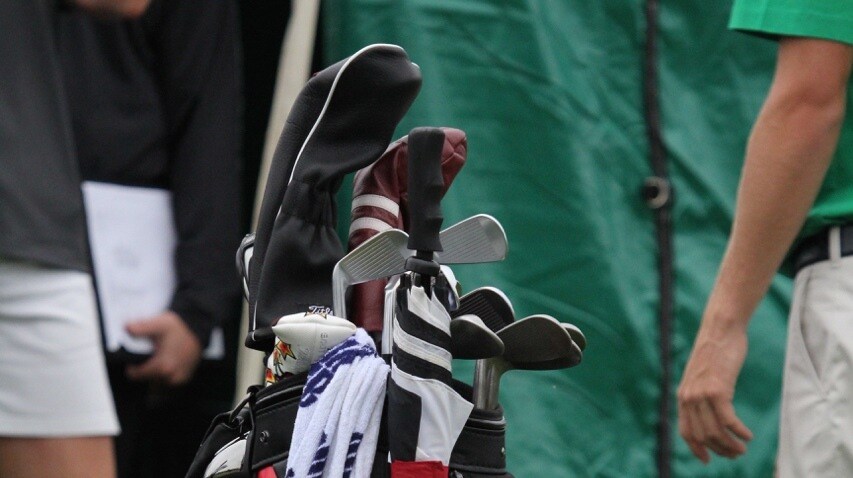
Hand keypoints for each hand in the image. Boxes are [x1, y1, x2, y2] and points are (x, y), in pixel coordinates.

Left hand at [125, 311, 201, 385]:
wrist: (197, 329)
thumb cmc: (179, 328)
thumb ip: (140, 327)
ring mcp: (179, 379)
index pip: (135, 375)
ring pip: (157, 383)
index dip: (131, 367)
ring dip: (154, 374)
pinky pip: (168, 382)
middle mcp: (171, 376)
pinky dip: (165, 376)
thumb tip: (126, 328)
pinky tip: (167, 363)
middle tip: (150, 357)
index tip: (134, 360)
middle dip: (145, 370)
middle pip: (146, 380)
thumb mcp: (158, 324)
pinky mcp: (184, 379)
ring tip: (159, 359)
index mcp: (162, 366)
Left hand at [677, 322, 752, 462]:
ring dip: (731, 445)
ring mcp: (701, 394)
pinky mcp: (717, 390)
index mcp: (683, 396)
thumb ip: (701, 394)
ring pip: (715, 431)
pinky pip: (728, 421)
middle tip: (736, 454)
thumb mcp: (702, 376)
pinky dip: (739, 432)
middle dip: (719, 449)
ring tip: (743, 448)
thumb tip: (708, 412)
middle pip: (702, 435)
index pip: (686, 431)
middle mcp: (688, 397)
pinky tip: (747, 435)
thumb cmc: (716, 352)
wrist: (720, 329)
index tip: (707, 460)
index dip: (696, 449)